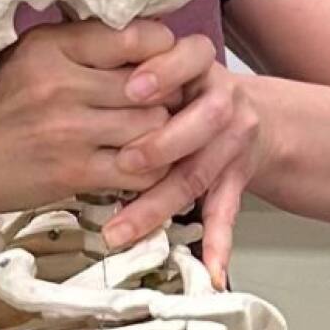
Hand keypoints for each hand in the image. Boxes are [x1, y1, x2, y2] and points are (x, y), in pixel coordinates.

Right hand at [0, 17, 215, 227]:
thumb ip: (79, 46)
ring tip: (151, 134)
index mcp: (52, 46)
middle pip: (154, 86)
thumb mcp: (25, 57)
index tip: (160, 61)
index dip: (163, 50)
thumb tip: (145, 38)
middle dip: (168, 96)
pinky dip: (150, 170)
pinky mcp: (72, 174)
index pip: (138, 36)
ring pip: (153, 128)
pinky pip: (139, 171)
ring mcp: (69, 131)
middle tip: (166, 103)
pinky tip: (139, 165)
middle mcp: (63, 83)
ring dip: (160, 134)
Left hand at [104, 57, 271, 290]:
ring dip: (159, 204)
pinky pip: (225, 213)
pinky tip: (211, 272)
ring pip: (198, 174)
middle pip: (201, 123)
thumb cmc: (188, 87)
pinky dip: (218, 244)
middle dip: (161, 143)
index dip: (164, 73)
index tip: (131, 88)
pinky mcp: (235, 180)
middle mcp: (223, 105)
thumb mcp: (169, 60)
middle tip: (123, 163)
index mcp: (200, 69)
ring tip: (120, 231)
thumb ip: (132, 58)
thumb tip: (78, 61)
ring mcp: (232, 146)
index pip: (189, 60)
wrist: (250, 113)